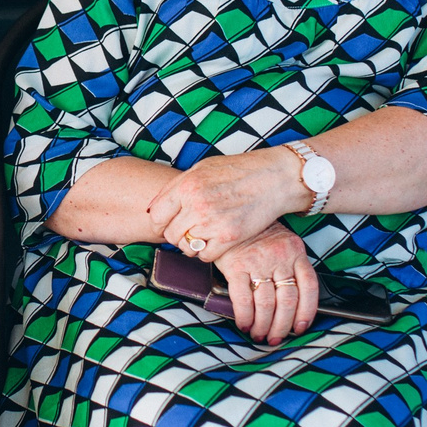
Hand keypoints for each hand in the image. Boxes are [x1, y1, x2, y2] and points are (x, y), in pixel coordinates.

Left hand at [149, 150, 306, 261]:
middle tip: (187, 231)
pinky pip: (205, 257)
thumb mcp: (201, 169)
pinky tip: (214, 242)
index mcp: (186, 186)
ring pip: (187, 248)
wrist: (273, 177)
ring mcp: (213, 222)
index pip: (157, 216)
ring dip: (192, 246)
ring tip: (203, 236)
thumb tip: (153, 207)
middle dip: (176, 236)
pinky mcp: (229, 237)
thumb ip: (177, 187)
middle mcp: (197, 205)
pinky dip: (207, 253)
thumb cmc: (238, 170)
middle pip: (171, 235)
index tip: (166, 225)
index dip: (159, 224)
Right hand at [214, 223, 320, 344]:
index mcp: (295, 252)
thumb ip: (290, 266)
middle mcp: (279, 257)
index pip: (309, 287)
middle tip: (275, 338)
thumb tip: (293, 305)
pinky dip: (245, 316)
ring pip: (266, 304)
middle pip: (287, 301)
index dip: (306, 312)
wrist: (229, 214)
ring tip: (259, 335)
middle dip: (282, 326)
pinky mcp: (236, 266)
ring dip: (263, 326)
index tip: (300, 328)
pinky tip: (245, 324)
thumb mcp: (282, 243)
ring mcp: (258, 262)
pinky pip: (243, 299)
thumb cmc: (257, 233)